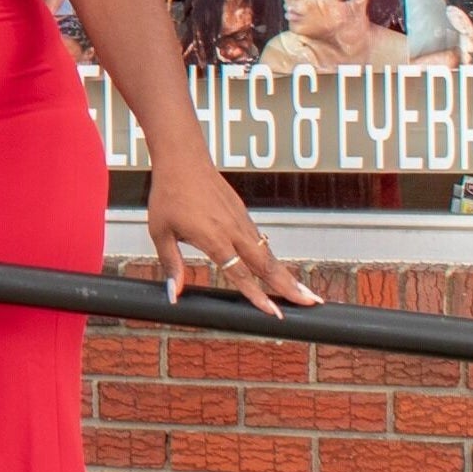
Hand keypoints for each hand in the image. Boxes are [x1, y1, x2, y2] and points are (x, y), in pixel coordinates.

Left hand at [146, 161, 320, 318]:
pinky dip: (272, 258)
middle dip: (290, 287)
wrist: (183, 159)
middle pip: (266, 265)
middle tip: (311, 303)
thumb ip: (171, 264)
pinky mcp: (243, 213)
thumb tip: (174, 293)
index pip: (241, 274)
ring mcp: (241, 221)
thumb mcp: (161, 232)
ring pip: (268, 254)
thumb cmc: (169, 194)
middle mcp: (234, 230)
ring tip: (304, 293)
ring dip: (286, 274)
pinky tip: (278, 271)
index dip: (257, 296)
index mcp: (214, 238)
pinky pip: (261, 241)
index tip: (273, 312)